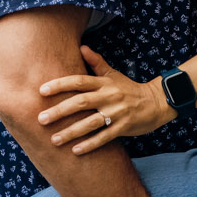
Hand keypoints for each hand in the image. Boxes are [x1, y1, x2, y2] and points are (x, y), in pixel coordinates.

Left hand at [37, 46, 174, 152]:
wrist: (155, 102)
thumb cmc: (129, 88)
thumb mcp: (113, 74)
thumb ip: (96, 62)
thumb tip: (81, 46)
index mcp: (104, 83)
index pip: (79, 81)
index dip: (60, 85)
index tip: (41, 91)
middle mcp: (109, 96)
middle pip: (81, 102)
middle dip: (59, 111)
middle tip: (40, 119)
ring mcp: (117, 112)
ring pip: (90, 123)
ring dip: (71, 132)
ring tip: (53, 140)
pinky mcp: (123, 127)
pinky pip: (104, 137)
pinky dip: (90, 144)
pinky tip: (75, 150)